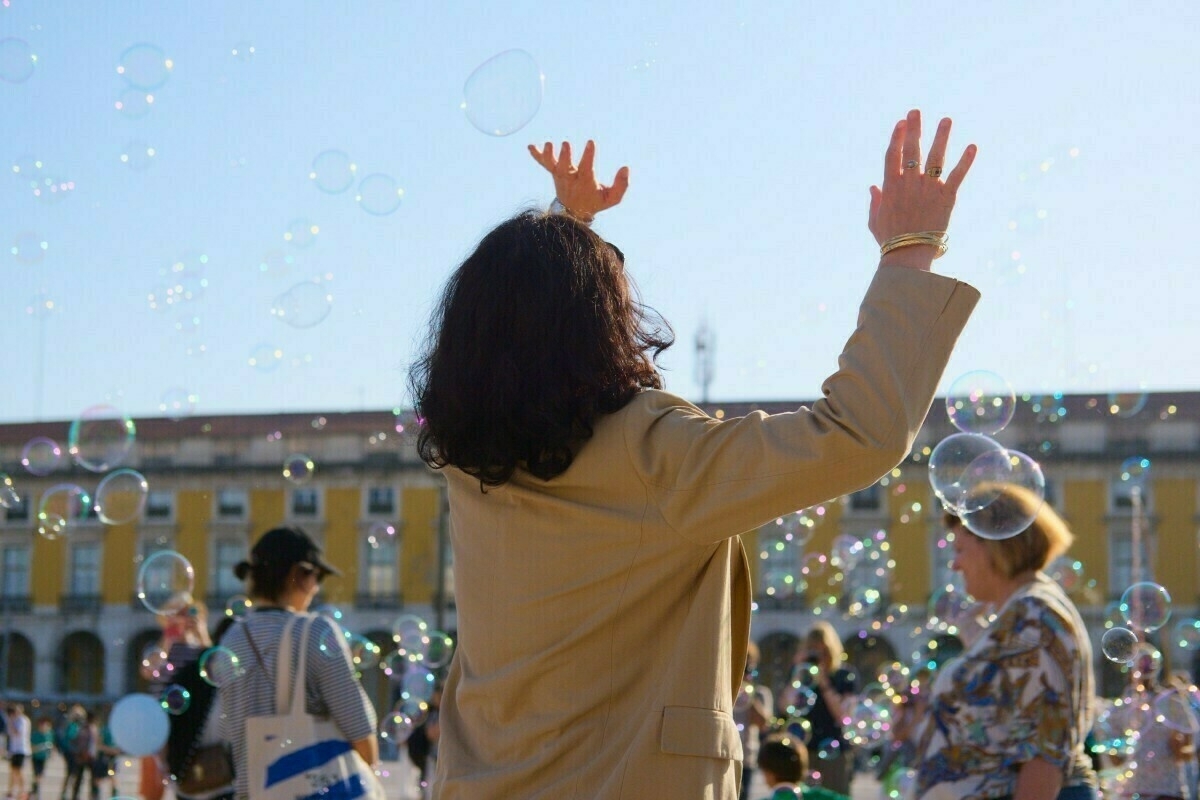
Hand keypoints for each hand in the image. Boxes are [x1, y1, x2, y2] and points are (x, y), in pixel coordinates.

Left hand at [528, 140, 629, 220]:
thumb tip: (626, 168)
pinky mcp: (554, 173)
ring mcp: (560, 176)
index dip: (588, 156)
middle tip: (566, 144)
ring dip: (549, 155)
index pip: (586, 169)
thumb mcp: (611, 198)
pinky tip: (530, 146)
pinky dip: (536, 155)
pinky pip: (543, 164)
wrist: (573, 213)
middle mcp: (570, 179)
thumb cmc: (595, 202)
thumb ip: (621, 185)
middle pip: (565, 168)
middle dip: (565, 157)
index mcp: (585, 183)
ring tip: (548, 144)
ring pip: (552, 166)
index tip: (591, 143)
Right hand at [868, 109, 975, 267]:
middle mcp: (910, 182)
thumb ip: (875, 202)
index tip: (900, 123)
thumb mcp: (875, 220)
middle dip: (914, 129)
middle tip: (916, 112)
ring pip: (936, 156)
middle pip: (912, 149)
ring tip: (946, 120)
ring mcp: (928, 188)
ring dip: (941, 136)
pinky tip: (972, 146)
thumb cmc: (889, 240)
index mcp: (891, 186)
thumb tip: (873, 187)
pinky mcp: (946, 196)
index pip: (893, 155)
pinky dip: (966, 161)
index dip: (896, 137)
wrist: (908, 253)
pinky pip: (957, 175)